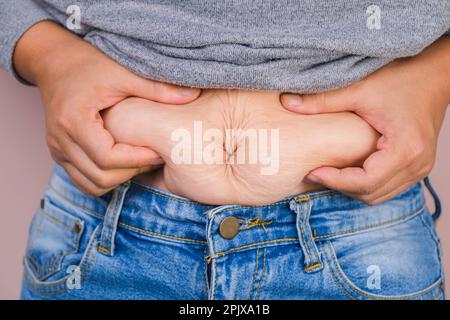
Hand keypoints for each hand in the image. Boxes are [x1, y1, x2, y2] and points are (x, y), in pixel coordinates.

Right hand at [14, 21, 200, 195]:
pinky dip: (106, 179)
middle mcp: (60, 141)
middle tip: (155, 157)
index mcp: (74, 121)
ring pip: (91, 185)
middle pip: (100, 178)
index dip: (138, 159)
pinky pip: (84, 180)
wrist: (56, 63)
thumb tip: (193, 96)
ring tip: (141, 160)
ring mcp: (57, 150)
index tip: (160, 152)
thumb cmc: (89, 65)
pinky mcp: (61, 154)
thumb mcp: (123, 72)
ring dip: (120, 179)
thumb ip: (157, 88)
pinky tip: (125, 162)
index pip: (108, 159)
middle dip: (132, 172)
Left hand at [280, 37, 449, 204]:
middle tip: (316, 171)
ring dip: (352, 187)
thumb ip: (322, 101)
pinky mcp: (416, 165)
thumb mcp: (359, 88)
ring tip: (329, 171)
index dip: (335, 181)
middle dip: (341, 186)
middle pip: (371, 193)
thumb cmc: (403, 78)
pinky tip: (347, 167)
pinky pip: (387, 186)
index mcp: (405, 149)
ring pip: (379, 194)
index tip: (312, 171)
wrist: (435, 73)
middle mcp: (417, 164)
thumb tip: (286, 103)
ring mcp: (420, 167)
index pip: (365, 182)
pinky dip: (365, 183)